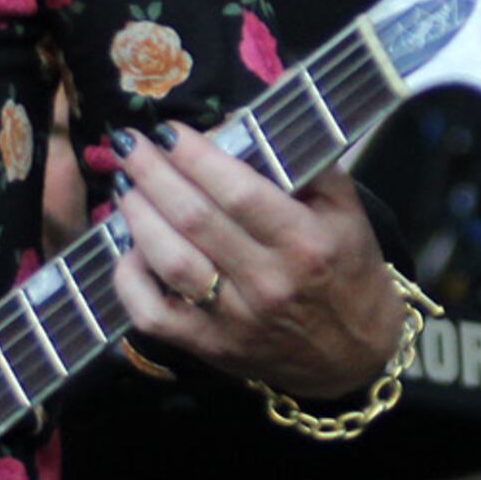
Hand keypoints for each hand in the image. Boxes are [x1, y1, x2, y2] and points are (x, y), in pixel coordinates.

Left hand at [93, 129, 398, 400]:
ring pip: (170, 262)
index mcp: (305, 243)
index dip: (195, 157)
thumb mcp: (346, 210)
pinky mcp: (210, 347)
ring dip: (138, 217)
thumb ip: (302, 164)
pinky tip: (127, 248)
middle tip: (128, 144)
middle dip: (152, 174)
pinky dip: (129, 279)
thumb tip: (238, 125)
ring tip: (126, 186)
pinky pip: (153, 315)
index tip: (166, 131)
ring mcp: (234, 320)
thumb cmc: (347, 271)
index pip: (239, 192)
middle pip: (194, 220)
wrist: (354, 354)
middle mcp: (268, 282)